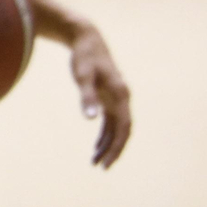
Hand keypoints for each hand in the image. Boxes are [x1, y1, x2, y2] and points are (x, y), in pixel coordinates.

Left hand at [67, 26, 131, 167]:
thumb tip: (91, 119)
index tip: (106, 162)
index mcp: (121, 95)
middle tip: (101, 167)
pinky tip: (96, 147)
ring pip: (116, 128)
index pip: (124, 127)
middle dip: (114, 150)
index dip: (117, 146)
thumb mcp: (83, 76)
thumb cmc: (84, 56)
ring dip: (108, 144)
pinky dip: (104, 134)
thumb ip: (87, 96)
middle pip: (123, 131)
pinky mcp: (108, 97)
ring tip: (96, 162)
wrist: (86, 39)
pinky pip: (110, 121)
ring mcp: (116, 98)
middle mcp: (122, 98)